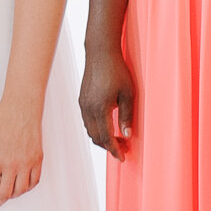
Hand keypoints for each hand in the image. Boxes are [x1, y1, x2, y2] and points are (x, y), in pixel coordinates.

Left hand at [0, 95, 43, 207]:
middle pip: (6, 193)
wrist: (21, 109)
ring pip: (21, 190)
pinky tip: (22, 186)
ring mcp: (26, 163)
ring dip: (13, 196)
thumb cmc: (2, 122)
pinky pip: (34, 181)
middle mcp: (11, 164)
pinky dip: (27, 187)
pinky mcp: (38, 160)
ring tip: (8, 195)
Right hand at [79, 42, 135, 159]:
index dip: (115, 150)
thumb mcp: (128, 94)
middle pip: (96, 137)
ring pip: (90, 130)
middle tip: (124, 148)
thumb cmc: (117, 70)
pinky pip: (87, 121)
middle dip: (109, 146)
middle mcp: (88, 109)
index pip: (106, 137)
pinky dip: (96, 128)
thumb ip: (127, 116)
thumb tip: (127, 135)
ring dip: (102, 137)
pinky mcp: (82, 99)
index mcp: (100, 109)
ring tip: (118, 138)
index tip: (123, 157)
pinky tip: (108, 125)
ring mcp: (83, 104)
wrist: (100, 52)